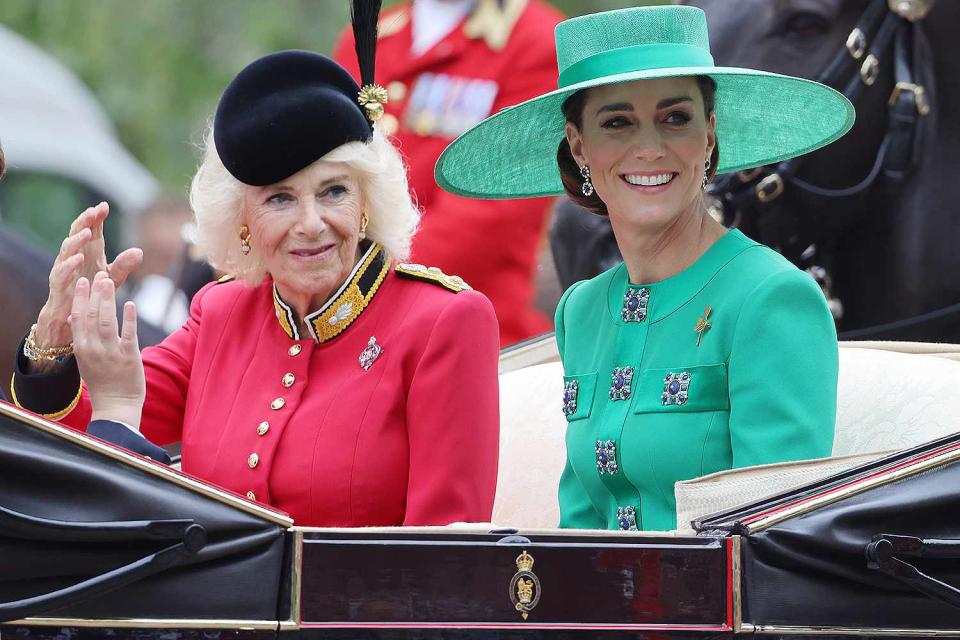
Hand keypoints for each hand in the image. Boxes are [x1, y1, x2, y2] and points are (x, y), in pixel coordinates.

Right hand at [35, 202, 142, 349]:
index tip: (104, 206)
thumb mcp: (113, 278)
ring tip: (87, 232)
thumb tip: (140, 252)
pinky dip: (69, 264)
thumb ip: (124, 264)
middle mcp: (75, 256)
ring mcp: (65, 268)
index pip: (91, 230)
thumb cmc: (92, 292)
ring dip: (76, 240)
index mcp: (89, 252)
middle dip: (85, 221)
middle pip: (77, 233)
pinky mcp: (58, 284)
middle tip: (94, 211)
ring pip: (67, 249)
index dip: (96, 217)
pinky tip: (78, 258)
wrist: (75, 316)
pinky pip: (61, 271)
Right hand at [70, 272, 145, 428]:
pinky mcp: (129, 356)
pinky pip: (129, 333)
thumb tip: (75, 317)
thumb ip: (82, 339)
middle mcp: (94, 349)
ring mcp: (111, 352)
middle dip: (94, 293)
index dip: (80, 298)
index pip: (77, 318)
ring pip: (108, 320)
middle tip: (98, 273)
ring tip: (110, 281)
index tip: (82, 281)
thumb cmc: (102, 381)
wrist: (116, 406)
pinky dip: (129, 317)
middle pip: (92, 315)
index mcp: (81, 349)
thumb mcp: (85, 360)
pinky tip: (130, 303)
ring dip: (108, 299)